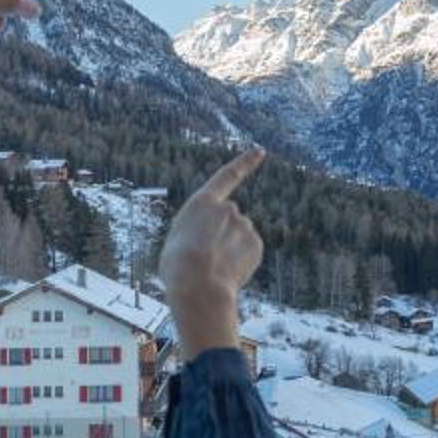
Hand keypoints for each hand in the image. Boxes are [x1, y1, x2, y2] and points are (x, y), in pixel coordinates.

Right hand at [157, 149, 264, 353]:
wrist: (198, 286)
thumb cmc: (178, 267)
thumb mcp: (176, 241)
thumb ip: (197, 231)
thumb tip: (210, 242)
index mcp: (202, 203)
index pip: (227, 176)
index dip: (245, 162)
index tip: (261, 151)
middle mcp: (228, 209)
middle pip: (227, 221)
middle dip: (220, 237)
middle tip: (204, 258)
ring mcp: (245, 226)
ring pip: (238, 239)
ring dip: (228, 251)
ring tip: (213, 268)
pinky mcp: (256, 245)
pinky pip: (248, 254)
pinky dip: (240, 264)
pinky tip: (227, 274)